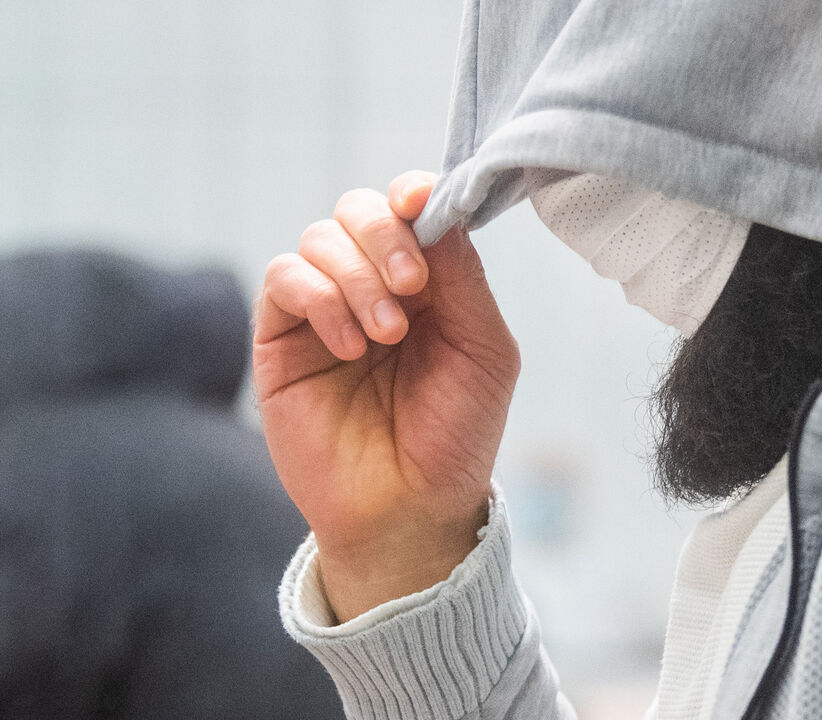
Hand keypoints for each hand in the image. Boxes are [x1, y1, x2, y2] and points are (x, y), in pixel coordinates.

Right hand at [253, 171, 519, 621]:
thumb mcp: (484, 350)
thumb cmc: (456, 434)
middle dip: (385, 235)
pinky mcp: (282, 339)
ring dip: (357, 276)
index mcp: (429, 283)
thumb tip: (434, 206)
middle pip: (359, 210)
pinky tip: (351, 346)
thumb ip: (463, 277)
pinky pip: (283, 280)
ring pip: (320, 239)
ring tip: (386, 334)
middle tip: (411, 287)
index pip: (411, 210)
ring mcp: (325, 309)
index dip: (414, 193)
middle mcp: (374, 286)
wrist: (410, 509)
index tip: (420, 201)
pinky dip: (318, 297)